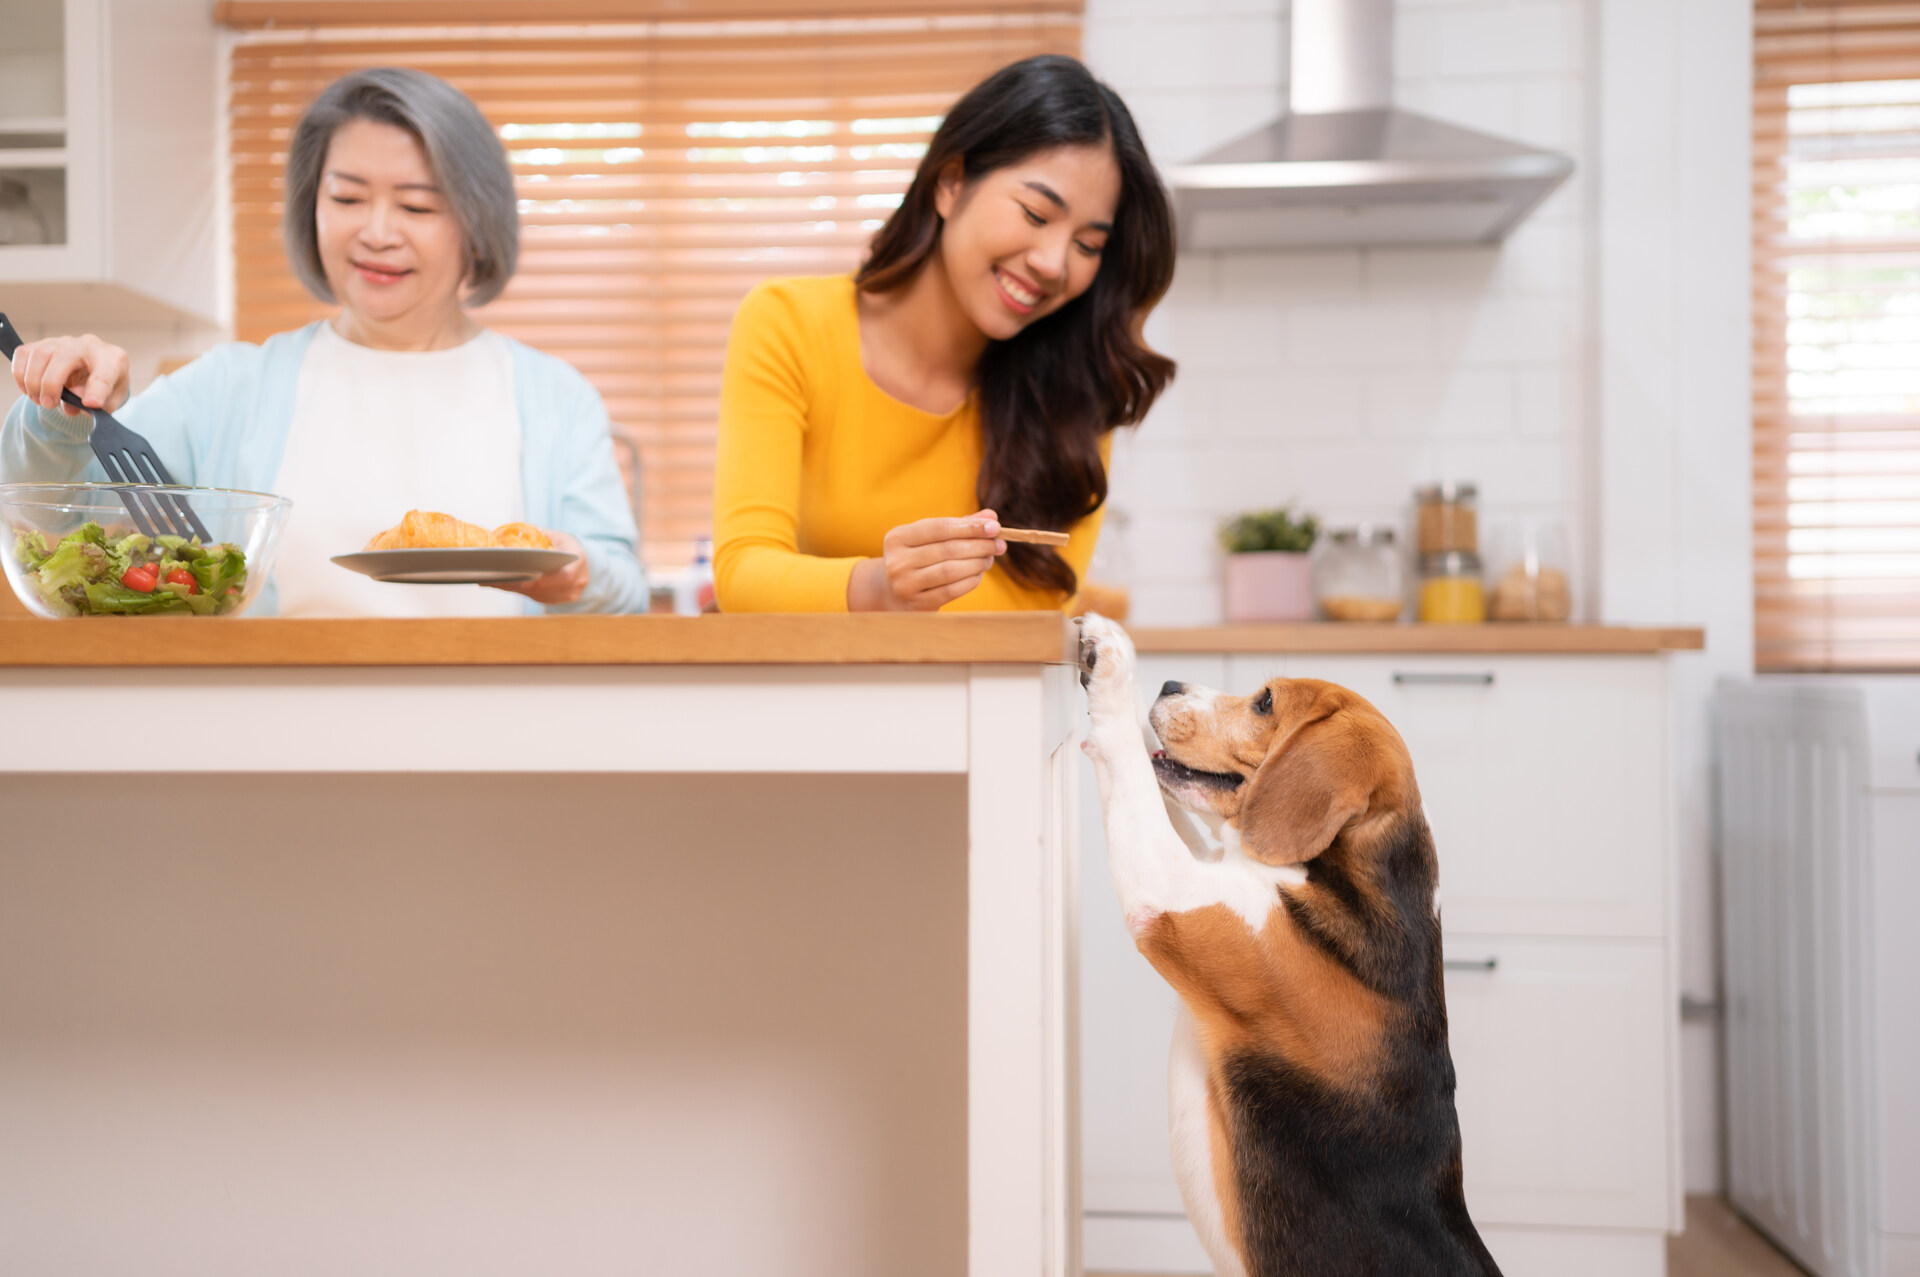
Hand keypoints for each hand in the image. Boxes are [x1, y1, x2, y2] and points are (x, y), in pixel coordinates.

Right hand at [8, 334, 130, 416]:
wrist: (96, 373)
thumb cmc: (106, 388)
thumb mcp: (110, 401)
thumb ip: (98, 405)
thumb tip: (73, 404)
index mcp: (113, 359)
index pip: (105, 373)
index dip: (97, 390)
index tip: (91, 404)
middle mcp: (88, 345)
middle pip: (63, 357)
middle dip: (51, 385)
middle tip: (48, 404)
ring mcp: (64, 342)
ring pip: (40, 354)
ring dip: (34, 381)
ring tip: (39, 400)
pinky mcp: (44, 344)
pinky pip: (24, 353)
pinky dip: (21, 374)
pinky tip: (28, 389)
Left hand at [486, 529, 588, 604]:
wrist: (578, 558)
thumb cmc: (563, 544)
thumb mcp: (554, 535)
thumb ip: (538, 537)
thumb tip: (509, 540)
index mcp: (579, 559)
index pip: (565, 575)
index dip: (545, 581)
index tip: (524, 581)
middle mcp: (579, 580)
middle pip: (549, 588)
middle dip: (523, 586)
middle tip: (500, 581)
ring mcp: (571, 592)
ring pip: (542, 596)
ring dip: (518, 590)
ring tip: (496, 583)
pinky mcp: (561, 599)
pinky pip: (540, 598)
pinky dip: (522, 592)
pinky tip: (506, 585)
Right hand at [847, 509, 1006, 611]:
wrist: (892, 592)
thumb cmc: (918, 557)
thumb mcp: (930, 538)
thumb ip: (960, 524)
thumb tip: (991, 516)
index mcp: (898, 537)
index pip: (940, 527)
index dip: (970, 526)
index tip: (995, 526)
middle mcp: (897, 560)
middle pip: (948, 549)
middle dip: (979, 545)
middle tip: (999, 545)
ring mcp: (905, 584)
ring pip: (950, 570)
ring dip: (977, 563)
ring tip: (990, 559)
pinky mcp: (917, 604)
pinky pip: (951, 591)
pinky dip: (970, 581)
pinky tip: (979, 574)